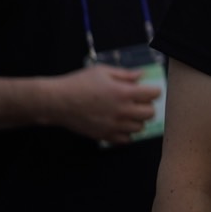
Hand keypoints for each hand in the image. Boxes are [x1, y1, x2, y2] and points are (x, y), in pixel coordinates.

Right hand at [46, 63, 160, 143]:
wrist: (56, 102)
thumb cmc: (79, 83)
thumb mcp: (102, 72)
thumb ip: (125, 74)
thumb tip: (142, 75)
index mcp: (124, 93)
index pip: (154, 94)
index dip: (152, 90)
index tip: (147, 90)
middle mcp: (122, 111)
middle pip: (150, 113)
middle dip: (147, 105)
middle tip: (137, 102)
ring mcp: (113, 125)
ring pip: (140, 127)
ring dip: (137, 120)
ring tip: (127, 113)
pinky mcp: (104, 136)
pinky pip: (125, 140)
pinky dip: (126, 133)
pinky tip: (119, 124)